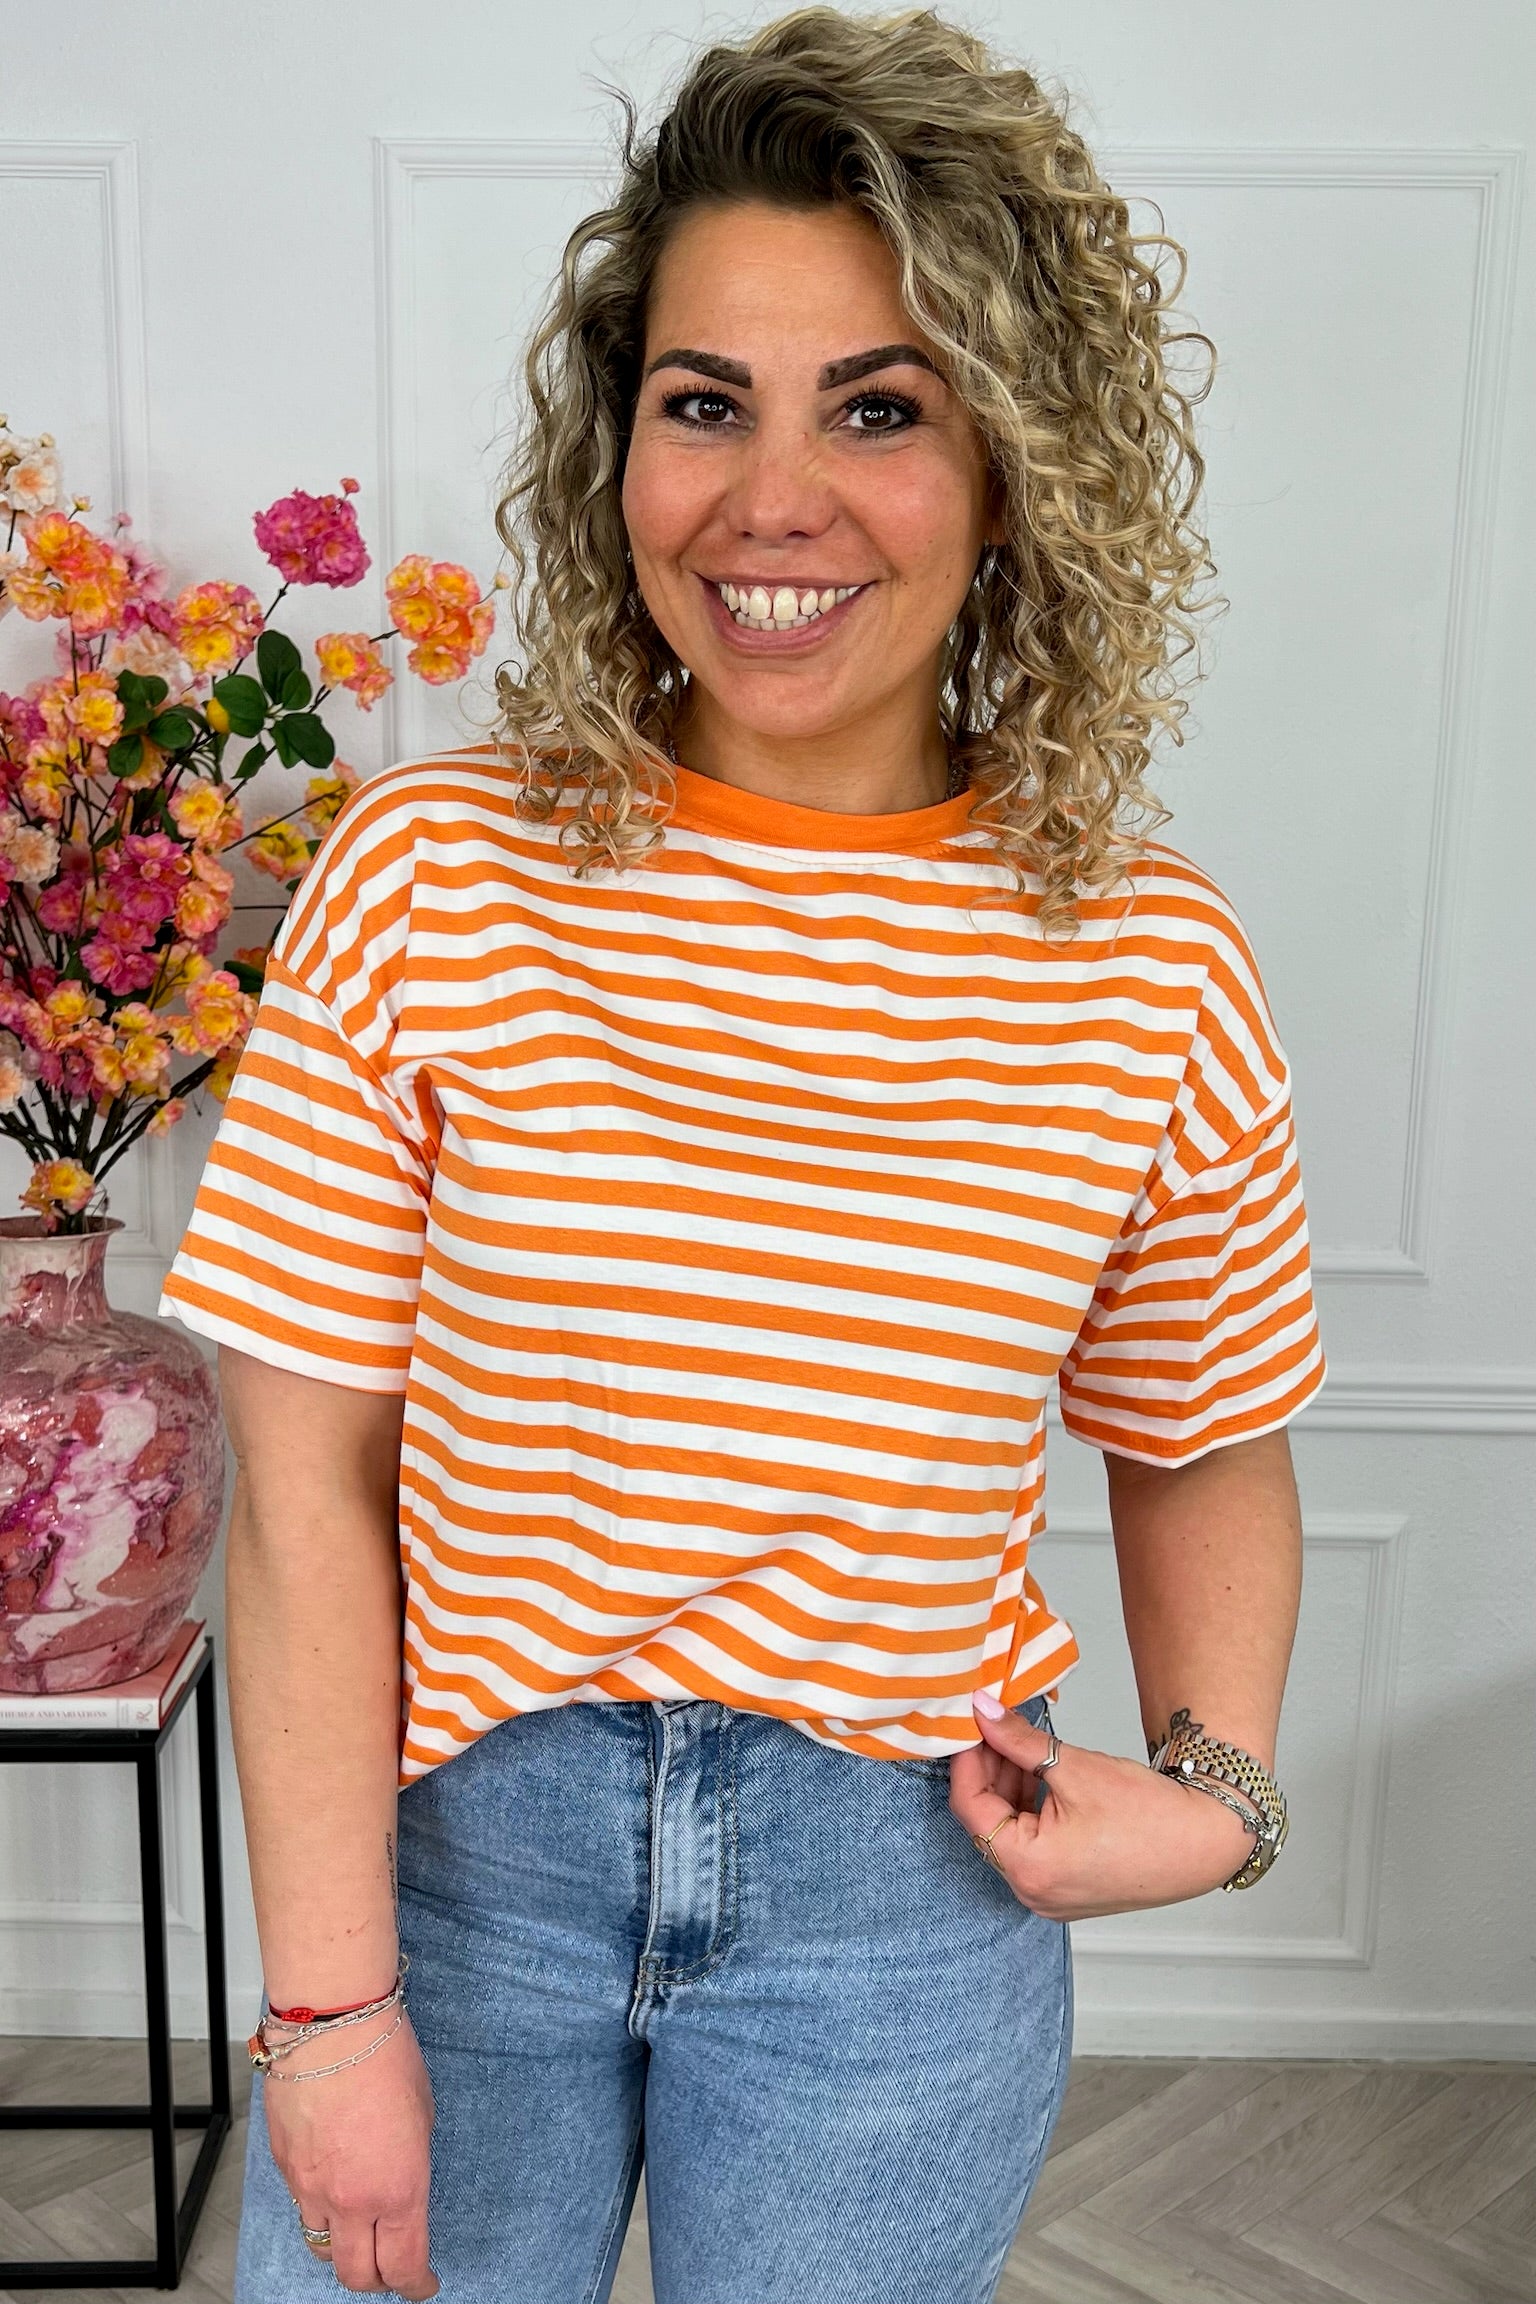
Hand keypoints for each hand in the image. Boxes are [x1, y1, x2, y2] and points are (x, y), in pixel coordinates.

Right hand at [265, 2010, 438, 2297]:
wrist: (333, 2025)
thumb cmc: (386, 2057)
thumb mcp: (423, 2118)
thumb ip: (409, 2166)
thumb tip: (401, 2188)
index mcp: (398, 2189)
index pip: (404, 2266)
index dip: (416, 2285)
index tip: (424, 2285)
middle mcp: (352, 2200)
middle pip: (356, 2275)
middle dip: (377, 2280)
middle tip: (391, 2267)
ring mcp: (311, 2187)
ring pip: (321, 2246)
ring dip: (342, 2246)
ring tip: (358, 2229)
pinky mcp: (284, 2167)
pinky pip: (301, 2205)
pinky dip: (318, 2208)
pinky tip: (332, 2183)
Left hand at [947, 1698, 1259, 1920]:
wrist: (1207, 1841)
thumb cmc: (1152, 1814)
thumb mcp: (1074, 1767)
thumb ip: (1018, 1740)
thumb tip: (981, 1711)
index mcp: (1029, 1868)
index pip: (971, 1808)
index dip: (967, 1760)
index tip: (969, 1725)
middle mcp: (1033, 1893)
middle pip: (989, 1822)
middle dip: (990, 1771)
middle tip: (995, 1728)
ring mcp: (1051, 1896)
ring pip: (1010, 1833)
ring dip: (1011, 1788)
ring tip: (1022, 1745)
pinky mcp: (1069, 1891)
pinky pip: (1033, 1847)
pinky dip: (1032, 1811)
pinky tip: (1041, 1774)